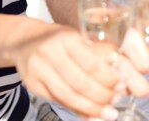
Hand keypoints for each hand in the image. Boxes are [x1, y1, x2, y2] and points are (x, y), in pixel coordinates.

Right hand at [14, 25, 148, 119]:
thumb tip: (123, 70)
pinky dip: (76, 110)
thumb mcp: (79, 36)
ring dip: (90, 108)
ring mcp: (38, 70)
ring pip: (68, 96)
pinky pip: (57, 101)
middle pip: (79, 83)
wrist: (25, 40)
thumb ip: (98, 51)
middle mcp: (50, 53)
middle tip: (115, 103)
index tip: (122, 84)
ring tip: (106, 113)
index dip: (108, 78)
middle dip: (101, 96)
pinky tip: (89, 114)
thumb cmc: (59, 38)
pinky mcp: (32, 84)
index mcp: (67, 38)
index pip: (91, 63)